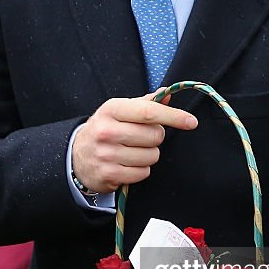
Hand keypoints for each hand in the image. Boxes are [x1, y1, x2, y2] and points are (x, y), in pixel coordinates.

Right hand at [72, 93, 196, 193]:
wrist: (76, 156)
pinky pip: (143, 173)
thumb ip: (145, 103)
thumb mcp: (119, 111)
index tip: (191, 121)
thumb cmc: (105, 129)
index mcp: (111, 110)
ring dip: (149, 155)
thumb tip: (168, 94)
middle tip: (142, 137)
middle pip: (154, 136)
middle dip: (156, 137)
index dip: (174, 116)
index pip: (149, 112)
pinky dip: (141, 170)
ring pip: (151, 156)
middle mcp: (107, 131)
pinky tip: (128, 164)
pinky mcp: (109, 174)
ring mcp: (107, 154)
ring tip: (133, 151)